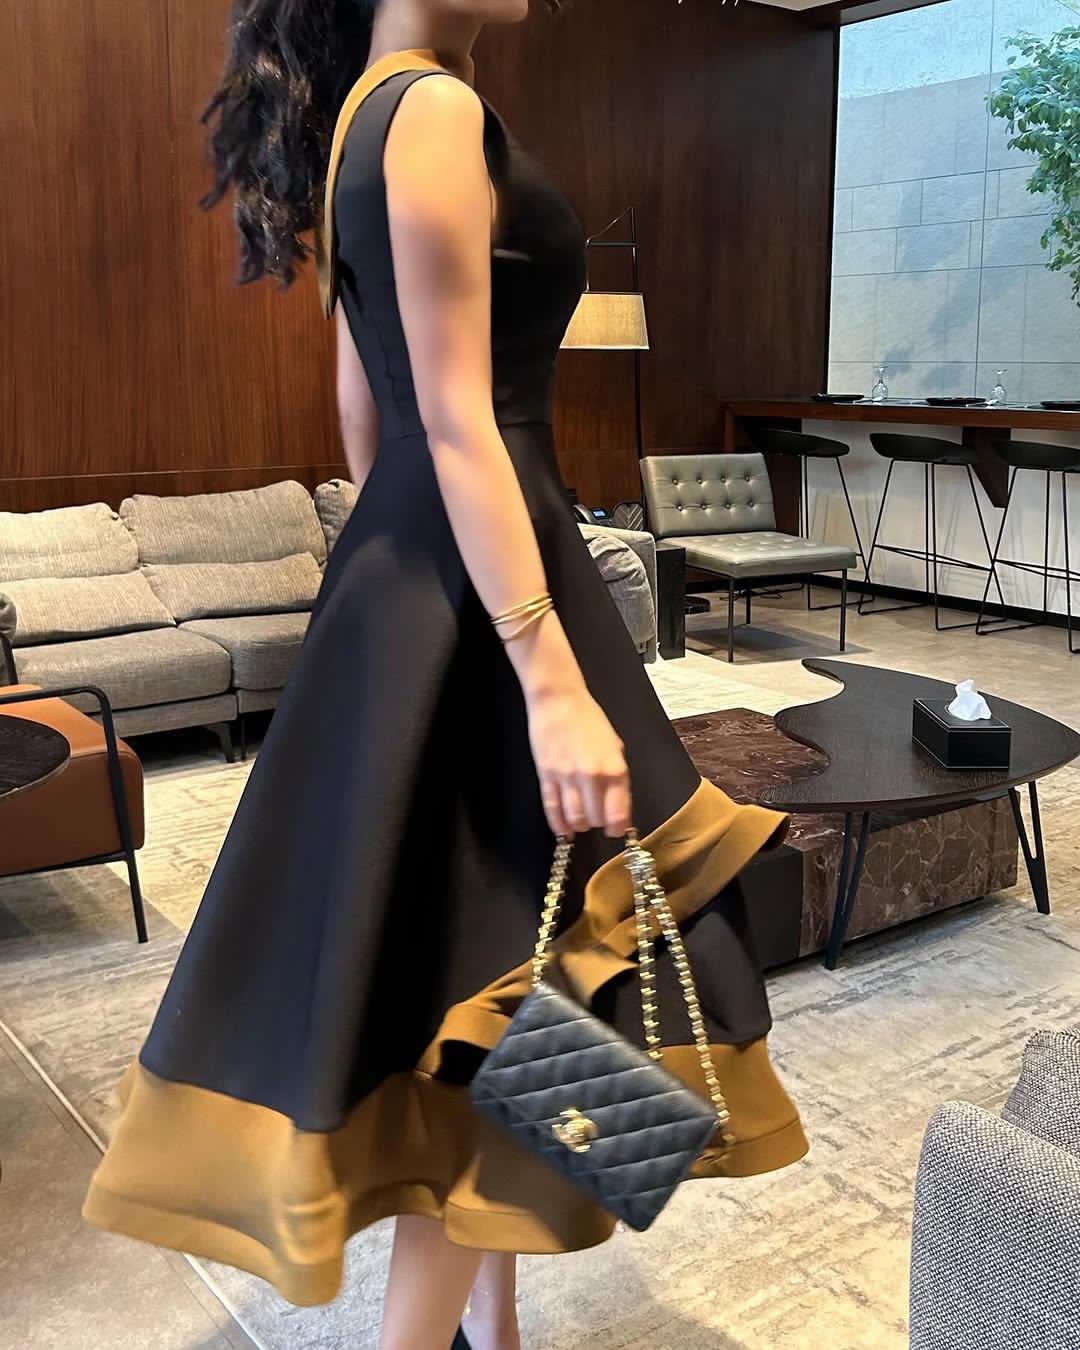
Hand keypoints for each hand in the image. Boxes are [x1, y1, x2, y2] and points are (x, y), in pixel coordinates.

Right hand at [527, 686, 631, 838]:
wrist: (559, 700)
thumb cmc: (588, 718)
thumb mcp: (614, 745)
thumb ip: (617, 775)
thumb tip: (618, 803)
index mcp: (614, 768)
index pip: (618, 814)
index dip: (618, 827)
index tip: (616, 829)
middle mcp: (592, 776)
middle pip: (595, 819)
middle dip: (598, 823)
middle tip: (597, 819)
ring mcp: (567, 777)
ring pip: (574, 818)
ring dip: (579, 824)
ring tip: (581, 821)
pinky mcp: (547, 776)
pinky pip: (552, 807)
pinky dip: (558, 823)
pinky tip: (563, 830)